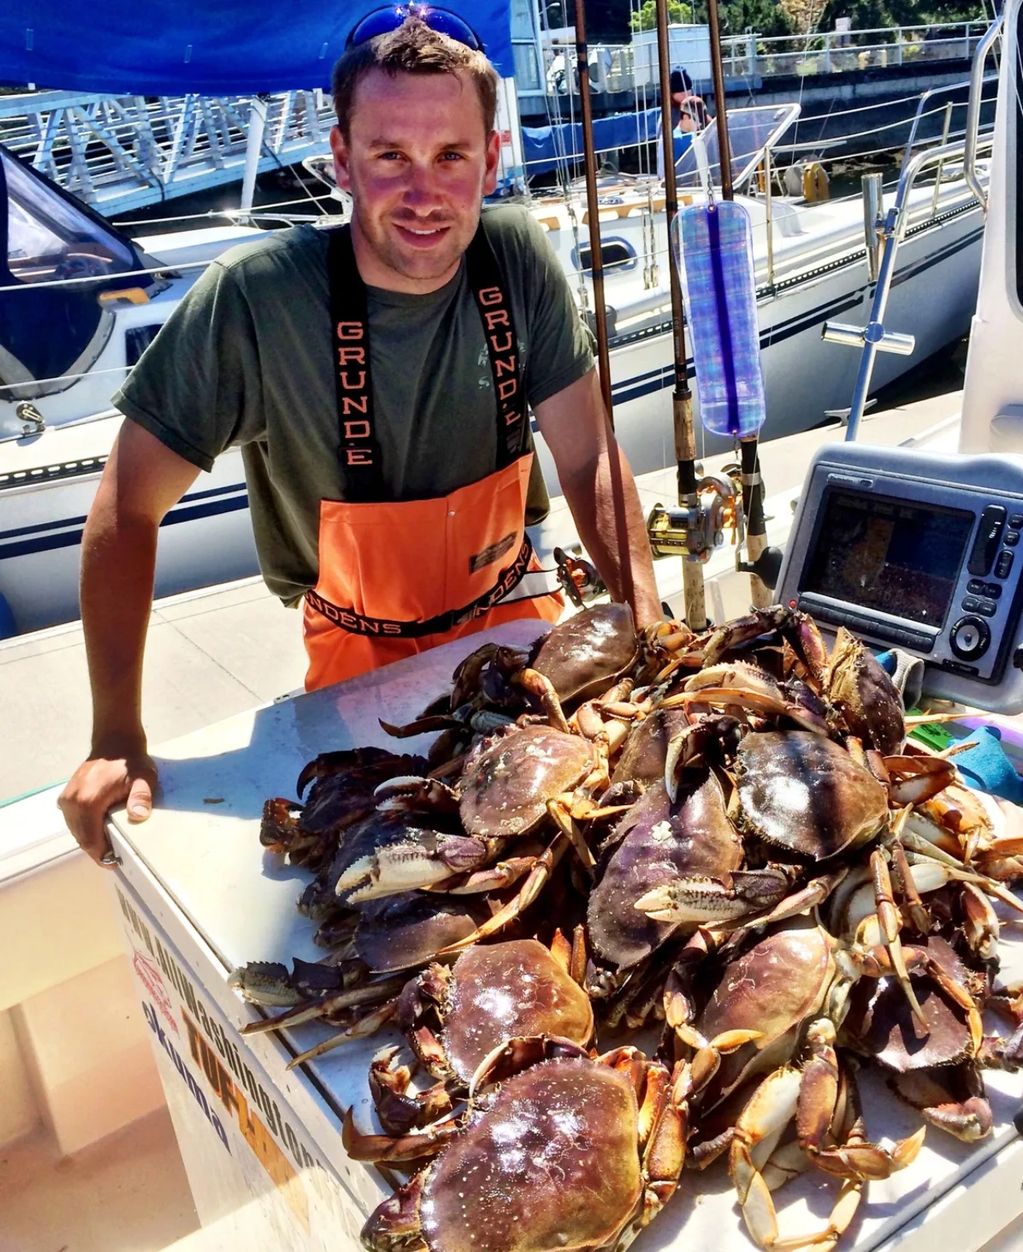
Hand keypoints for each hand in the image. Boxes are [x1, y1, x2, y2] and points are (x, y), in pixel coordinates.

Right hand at [58, 750, 157, 865]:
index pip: (90, 840)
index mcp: (87, 802)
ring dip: (90, 839)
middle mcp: (72, 802)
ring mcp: (67, 798)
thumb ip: (141, 796)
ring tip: (109, 845)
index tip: (114, 863)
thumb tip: (139, 814)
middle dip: (97, 850)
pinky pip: (74, 820)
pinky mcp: (67, 795)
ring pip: (76, 830)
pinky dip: (85, 828)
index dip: (101, 855)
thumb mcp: (144, 777)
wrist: (115, 740)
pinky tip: (100, 829)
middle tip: (115, 857)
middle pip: (82, 838)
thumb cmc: (130, 760)